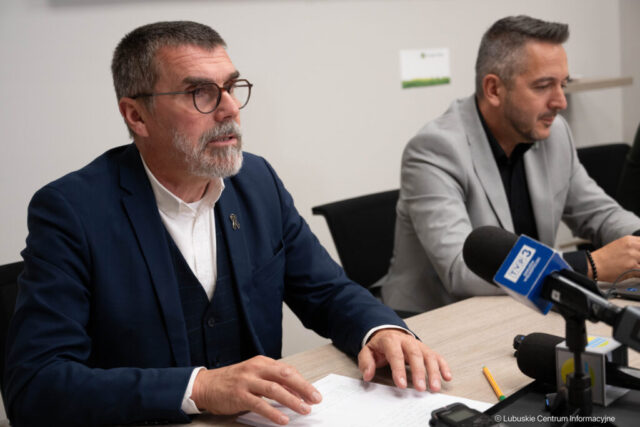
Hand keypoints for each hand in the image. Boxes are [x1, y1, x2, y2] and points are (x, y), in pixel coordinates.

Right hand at [191, 355, 321, 424]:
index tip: (313, 393)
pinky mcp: (239, 395)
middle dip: (303, 387)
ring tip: (304, 409)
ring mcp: (247, 381)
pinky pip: (260, 404)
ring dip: (292, 400)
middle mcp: (256, 369)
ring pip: (275, 389)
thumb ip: (272, 380)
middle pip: (285, 376)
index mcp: (262, 362)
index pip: (288, 370)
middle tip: (315, 399)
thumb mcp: (254, 375)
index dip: (303, 382)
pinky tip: (283, 419)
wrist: (206, 385)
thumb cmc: (232, 381)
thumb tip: (295, 392)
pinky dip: (273, 413)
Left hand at [357, 329, 451, 391]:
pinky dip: (443, 366)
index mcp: (391, 341)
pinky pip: (437, 357)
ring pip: (429, 356)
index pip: (396, 355)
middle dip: (419, 372)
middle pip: (415, 355)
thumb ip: (366, 363)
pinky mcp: (426, 350)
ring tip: (434, 387)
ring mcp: (418, 345)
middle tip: (420, 388)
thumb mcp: (367, 351)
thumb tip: (368, 375)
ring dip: (433, 372)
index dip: (399, 370)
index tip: (401, 384)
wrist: (388, 333)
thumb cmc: (380, 346)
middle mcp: (407, 341)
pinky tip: (447, 377)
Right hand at [591, 236, 639, 281]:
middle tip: (636, 262)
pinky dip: (638, 272)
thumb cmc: (604, 258)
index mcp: (629, 240)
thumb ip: (632, 247)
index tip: (639, 256)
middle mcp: (632, 246)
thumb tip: (639, 253)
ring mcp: (633, 256)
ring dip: (639, 265)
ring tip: (634, 268)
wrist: (593, 265)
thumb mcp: (618, 246)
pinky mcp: (632, 266)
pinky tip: (634, 273)